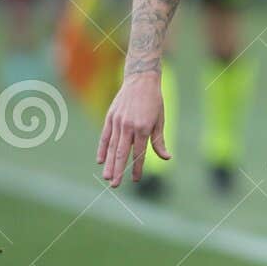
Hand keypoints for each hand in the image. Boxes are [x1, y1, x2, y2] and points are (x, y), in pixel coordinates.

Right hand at [97, 71, 167, 185]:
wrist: (141, 80)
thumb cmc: (154, 101)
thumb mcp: (160, 120)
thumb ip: (159, 141)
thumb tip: (166, 158)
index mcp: (144, 128)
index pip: (139, 153)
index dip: (137, 167)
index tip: (136, 179)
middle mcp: (129, 126)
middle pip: (122, 153)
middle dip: (118, 170)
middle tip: (115, 185)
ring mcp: (117, 122)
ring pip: (111, 147)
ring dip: (108, 163)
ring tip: (106, 177)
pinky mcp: (110, 118)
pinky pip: (104, 136)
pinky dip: (102, 149)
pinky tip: (100, 160)